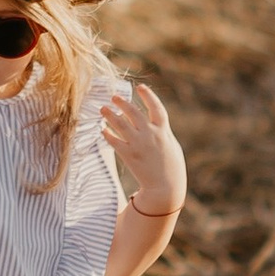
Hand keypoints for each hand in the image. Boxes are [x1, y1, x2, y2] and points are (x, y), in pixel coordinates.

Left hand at [102, 81, 184, 218]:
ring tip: (102, 108)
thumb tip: (152, 122)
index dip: (148, 95)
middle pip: (134, 112)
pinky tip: (102, 129)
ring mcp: (138, 144)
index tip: (140, 87)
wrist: (165, 188)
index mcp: (164, 131)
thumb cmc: (172, 167)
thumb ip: (163, 132)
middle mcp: (150, 135)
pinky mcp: (129, 155)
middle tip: (113, 97)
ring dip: (110, 115)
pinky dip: (107, 134)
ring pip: (120, 124)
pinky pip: (114, 141)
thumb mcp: (172, 146)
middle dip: (122, 103)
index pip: (156, 107)